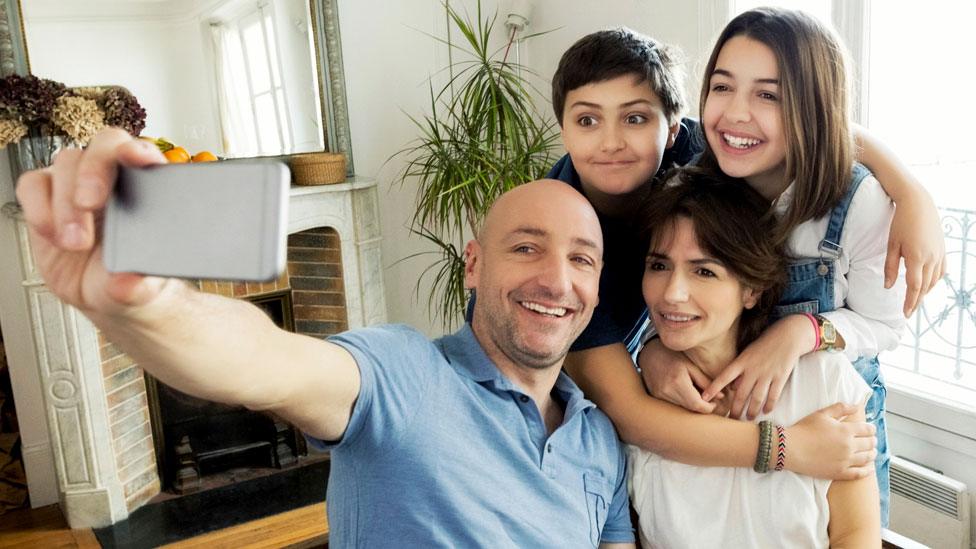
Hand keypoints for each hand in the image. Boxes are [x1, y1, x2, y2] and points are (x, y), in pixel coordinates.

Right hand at [15, 128, 168, 314]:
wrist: (102, 292)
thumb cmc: (130, 277)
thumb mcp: (140, 288)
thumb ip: (137, 284)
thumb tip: (128, 281)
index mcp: (147, 189)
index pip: (147, 155)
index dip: (139, 150)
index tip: (135, 158)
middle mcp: (113, 178)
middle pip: (102, 147)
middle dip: (94, 171)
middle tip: (91, 203)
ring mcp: (77, 184)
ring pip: (66, 165)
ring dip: (67, 204)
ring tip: (76, 243)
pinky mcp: (46, 197)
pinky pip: (33, 185)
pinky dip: (39, 209)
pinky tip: (54, 235)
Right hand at [638, 338, 717, 413]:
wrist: (649, 354)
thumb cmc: (673, 356)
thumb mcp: (691, 366)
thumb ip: (706, 381)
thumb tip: (721, 397)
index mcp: (678, 382)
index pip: (697, 405)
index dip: (709, 407)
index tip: (714, 402)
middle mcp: (667, 391)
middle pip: (690, 410)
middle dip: (701, 408)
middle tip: (709, 400)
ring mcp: (659, 396)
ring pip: (681, 409)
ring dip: (691, 406)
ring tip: (696, 394)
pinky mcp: (656, 398)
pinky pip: (673, 406)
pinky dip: (682, 403)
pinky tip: (684, 394)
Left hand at [702, 315, 812, 418]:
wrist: (787, 335)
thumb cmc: (764, 345)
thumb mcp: (747, 354)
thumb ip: (739, 371)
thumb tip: (732, 388)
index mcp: (741, 362)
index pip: (723, 377)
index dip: (713, 388)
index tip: (703, 398)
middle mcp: (753, 369)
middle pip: (741, 393)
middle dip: (735, 409)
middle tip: (732, 419)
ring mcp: (767, 373)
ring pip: (757, 398)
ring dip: (752, 410)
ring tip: (748, 418)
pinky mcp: (780, 377)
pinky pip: (773, 395)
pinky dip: (769, 405)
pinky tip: (766, 411)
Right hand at [784, 402, 875, 479]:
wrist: (790, 448)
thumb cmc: (804, 429)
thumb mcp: (821, 414)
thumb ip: (840, 408)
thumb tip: (856, 406)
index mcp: (846, 430)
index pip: (867, 429)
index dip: (871, 429)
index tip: (871, 429)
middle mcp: (849, 446)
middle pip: (870, 444)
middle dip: (873, 441)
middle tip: (872, 440)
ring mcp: (845, 461)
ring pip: (867, 458)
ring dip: (872, 454)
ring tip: (872, 452)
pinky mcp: (839, 473)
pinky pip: (859, 473)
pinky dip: (867, 471)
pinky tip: (869, 468)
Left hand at [884, 189, 945, 316]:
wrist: (919, 204)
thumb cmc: (901, 223)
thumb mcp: (891, 245)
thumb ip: (890, 267)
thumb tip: (888, 287)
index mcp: (917, 258)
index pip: (914, 287)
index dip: (910, 302)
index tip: (905, 314)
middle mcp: (931, 258)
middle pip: (925, 287)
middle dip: (916, 301)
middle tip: (908, 312)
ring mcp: (940, 254)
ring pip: (934, 280)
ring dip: (925, 292)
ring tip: (915, 299)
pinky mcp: (943, 250)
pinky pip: (941, 271)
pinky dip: (934, 281)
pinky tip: (927, 284)